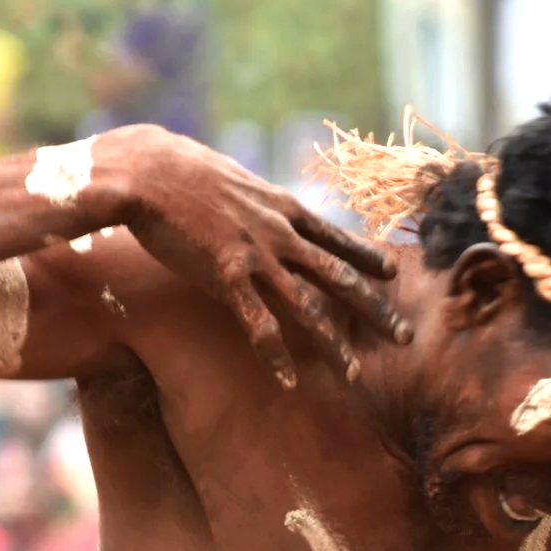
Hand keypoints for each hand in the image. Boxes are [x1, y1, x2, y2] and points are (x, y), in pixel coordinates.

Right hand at [110, 126, 404, 387]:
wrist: (147, 168)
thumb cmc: (177, 169)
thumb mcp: (231, 180)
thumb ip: (251, 203)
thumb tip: (251, 207)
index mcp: (281, 206)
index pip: (336, 236)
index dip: (367, 256)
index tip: (394, 273)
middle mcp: (279, 232)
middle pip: (339, 276)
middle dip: (374, 309)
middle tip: (404, 336)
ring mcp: (257, 254)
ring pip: (308, 307)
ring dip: (333, 344)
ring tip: (354, 373)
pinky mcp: (227, 274)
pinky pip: (258, 324)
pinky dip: (276, 356)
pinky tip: (288, 382)